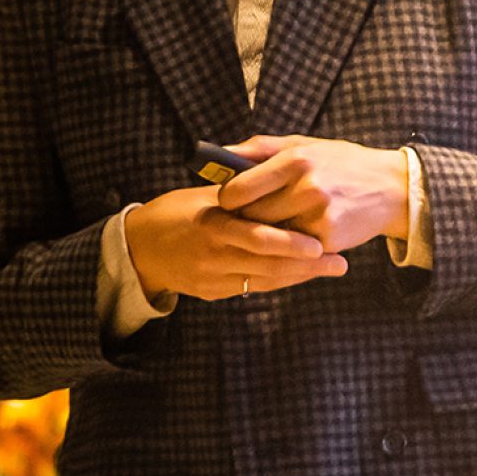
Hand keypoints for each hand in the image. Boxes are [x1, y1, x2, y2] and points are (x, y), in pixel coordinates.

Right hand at [123, 183, 347, 300]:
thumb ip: (239, 192)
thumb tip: (279, 182)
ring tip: (333, 268)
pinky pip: (254, 288)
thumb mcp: (203, 194)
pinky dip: (281, 280)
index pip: (257, 236)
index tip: (321, 240)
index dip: (291, 242)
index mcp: (212, 223)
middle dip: (307, 265)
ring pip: (266, 280)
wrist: (137, 249)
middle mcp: (213, 254)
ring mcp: (213, 277)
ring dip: (301, 276)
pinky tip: (303, 274)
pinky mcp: (213, 293)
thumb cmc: (174, 211)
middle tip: (339, 262)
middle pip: (268, 264)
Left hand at [216, 135, 409, 253]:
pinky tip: (299, 232)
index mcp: (296, 159)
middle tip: (248, 215)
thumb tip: (220, 154)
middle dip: (244, 218)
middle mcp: (307, 188)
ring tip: (274, 222)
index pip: (238, 190)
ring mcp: (318, 217)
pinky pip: (292, 249)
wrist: (392, 187)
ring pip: (269, 236)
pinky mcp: (328, 241)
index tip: (230, 200)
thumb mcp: (305, 144)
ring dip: (266, 233)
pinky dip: (290, 244)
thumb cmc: (342, 163)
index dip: (227, 199)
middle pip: (250, 217)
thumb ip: (261, 148)